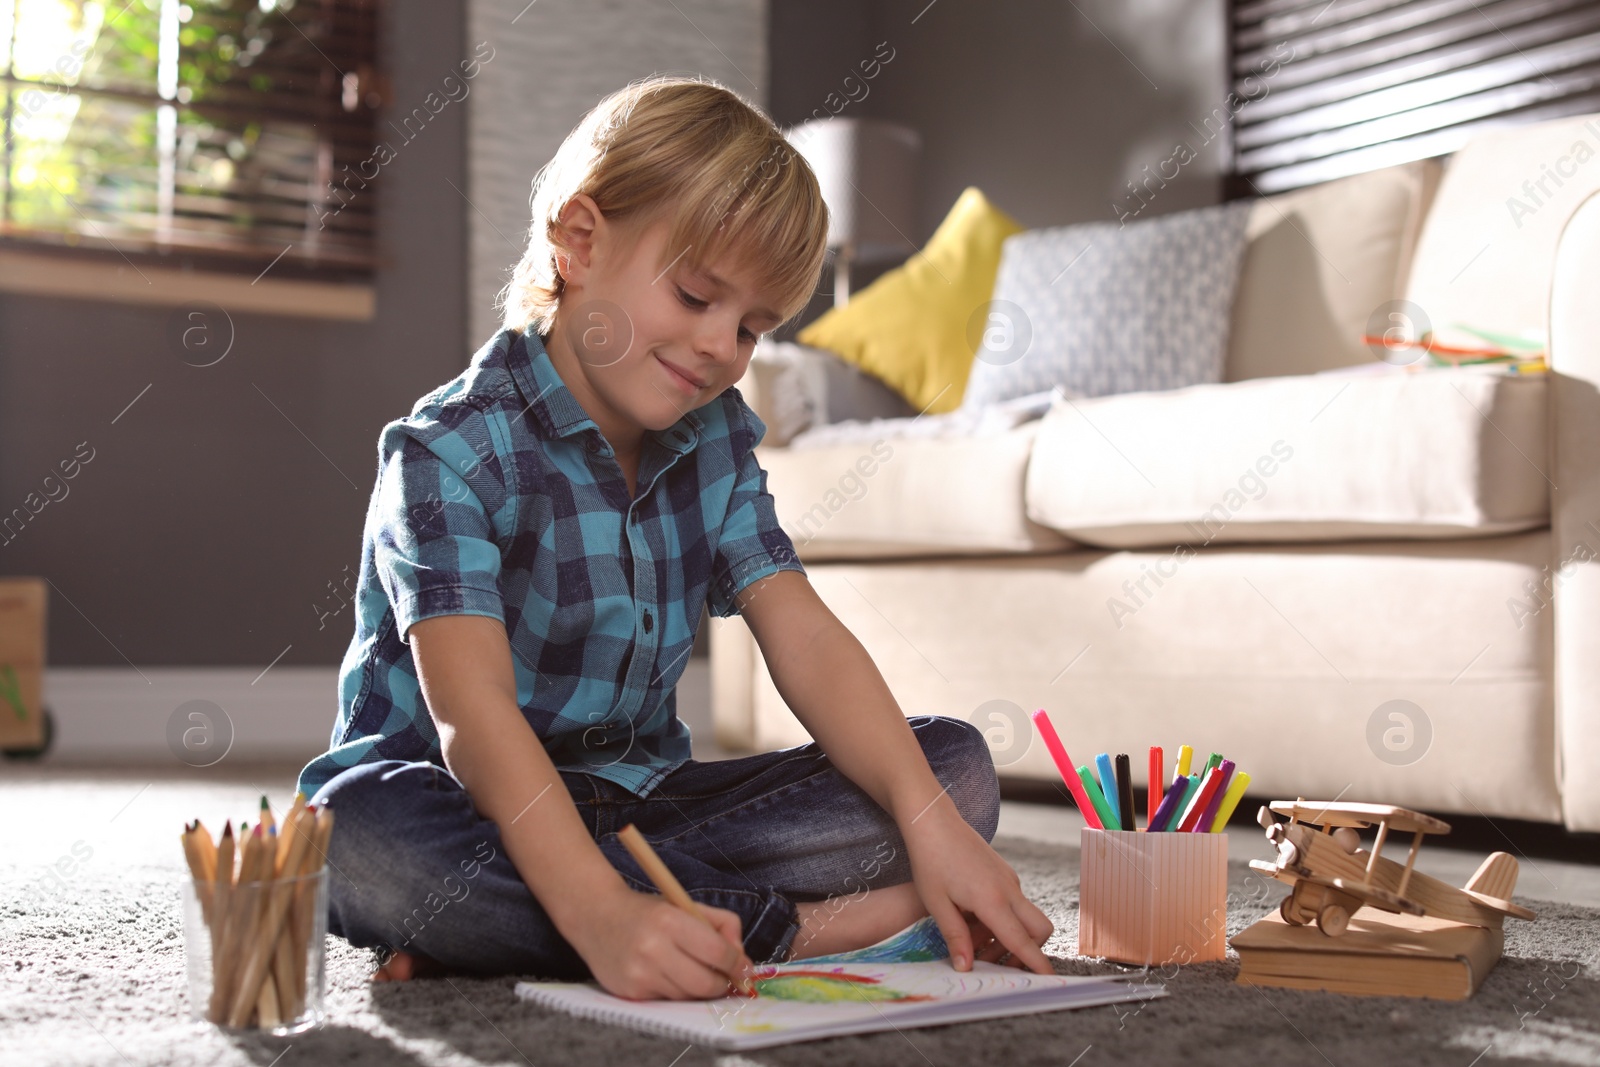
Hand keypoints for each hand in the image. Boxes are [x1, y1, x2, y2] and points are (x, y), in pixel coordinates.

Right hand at [567, 884, 756, 999]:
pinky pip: (668, 1000)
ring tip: (696, 971)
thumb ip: (721, 925)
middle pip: (706, 983)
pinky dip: (677, 991)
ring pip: (688, 996)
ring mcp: (639, 974)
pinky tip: (670, 975)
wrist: (596, 917)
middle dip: (724, 984)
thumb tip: (742, 959)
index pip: (717, 952)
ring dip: (700, 989)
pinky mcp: (630, 993)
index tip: (744, 967)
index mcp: (670, 921)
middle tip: (727, 978)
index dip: (737, 964)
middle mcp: (653, 949)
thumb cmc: (647, 911)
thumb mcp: (685, 904)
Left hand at [901, 803, 1053, 973]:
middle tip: (996, 963)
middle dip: (1027, 952)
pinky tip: (972, 920)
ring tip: (973, 942)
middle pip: (1039, 929)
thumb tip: (966, 967)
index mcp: (992, 900)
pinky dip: (1001, 919)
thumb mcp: (936, 903)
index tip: (1048, 980)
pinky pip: (1013, 903)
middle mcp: (1009, 890)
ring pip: (1024, 917)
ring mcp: (1009, 879)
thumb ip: (955, 937)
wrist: (933, 820)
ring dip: (1008, 936)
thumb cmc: (930, 860)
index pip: (1022, 940)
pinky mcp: (1004, 872)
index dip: (1036, 963)